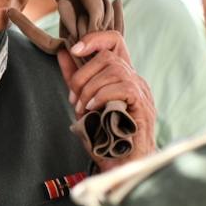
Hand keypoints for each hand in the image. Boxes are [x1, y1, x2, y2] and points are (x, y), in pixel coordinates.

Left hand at [57, 30, 157, 168]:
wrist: (122, 166)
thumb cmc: (106, 139)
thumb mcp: (84, 102)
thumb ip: (75, 79)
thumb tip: (62, 52)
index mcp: (123, 77)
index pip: (114, 41)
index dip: (94, 39)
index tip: (73, 50)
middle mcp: (136, 80)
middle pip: (108, 56)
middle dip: (83, 75)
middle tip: (74, 99)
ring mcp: (142, 92)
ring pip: (114, 70)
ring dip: (90, 89)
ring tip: (83, 108)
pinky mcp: (144, 106)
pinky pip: (123, 87)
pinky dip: (103, 96)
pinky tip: (94, 109)